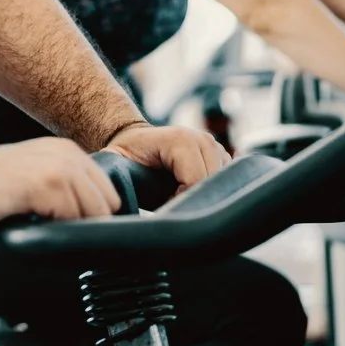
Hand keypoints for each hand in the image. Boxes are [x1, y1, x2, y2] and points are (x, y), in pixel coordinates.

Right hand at [0, 137, 121, 234]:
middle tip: (47, 222)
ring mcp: (57, 168)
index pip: (107, 195)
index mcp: (68, 153)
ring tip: (35, 218)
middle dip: (83, 222)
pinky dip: (53, 227)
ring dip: (66, 226)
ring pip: (91, 215)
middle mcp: (67, 155)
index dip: (90, 215)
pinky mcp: (43, 184)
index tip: (63, 221)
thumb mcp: (37, 177)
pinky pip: (71, 218)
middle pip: (105, 207)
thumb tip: (92, 220)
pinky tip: (27, 216)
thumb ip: (66, 189)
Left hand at [103, 123, 228, 193]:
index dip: (182, 200)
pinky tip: (193, 191)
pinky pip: (226, 181)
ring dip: (204, 195)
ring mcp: (214, 146)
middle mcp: (202, 140)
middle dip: (194, 199)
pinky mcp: (221, 156)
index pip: (196, 182)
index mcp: (180, 140)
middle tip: (173, 203)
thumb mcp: (118, 164)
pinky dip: (212, 191)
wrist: (134, 141)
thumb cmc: (125, 158)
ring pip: (222, 184)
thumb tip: (120, 205)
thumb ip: (122, 178)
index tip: (165, 204)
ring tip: (180, 195)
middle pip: (212, 184)